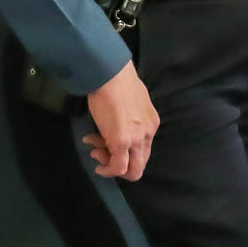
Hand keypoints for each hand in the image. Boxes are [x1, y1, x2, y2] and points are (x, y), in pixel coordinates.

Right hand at [82, 62, 159, 180]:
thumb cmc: (117, 84)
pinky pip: (118, 167)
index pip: (144, 151)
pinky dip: (108, 171)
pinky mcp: (121, 141)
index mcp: (152, 124)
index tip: (109, 145)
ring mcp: (136, 139)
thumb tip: (115, 129)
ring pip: (132, 170)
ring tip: (96, 151)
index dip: (126, 154)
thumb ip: (129, 119)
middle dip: (121, 166)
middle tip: (103, 154)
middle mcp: (148, 133)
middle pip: (141, 164)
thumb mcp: (131, 104)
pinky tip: (99, 167)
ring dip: (112, 167)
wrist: (110, 75)